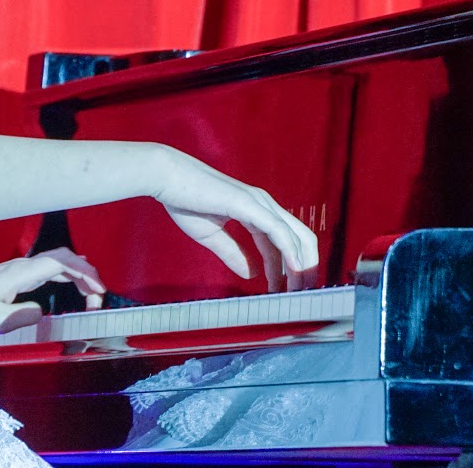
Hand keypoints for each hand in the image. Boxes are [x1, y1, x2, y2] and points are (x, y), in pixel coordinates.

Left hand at [0, 248, 104, 335]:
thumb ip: (23, 316)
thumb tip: (43, 312)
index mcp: (19, 273)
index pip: (61, 263)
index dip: (84, 274)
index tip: (99, 291)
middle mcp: (21, 267)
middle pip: (63, 259)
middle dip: (86, 273)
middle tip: (99, 296)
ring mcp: (16, 271)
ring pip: (56, 263)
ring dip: (77, 276)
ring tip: (91, 295)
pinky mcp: (12, 278)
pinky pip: (46, 271)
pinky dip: (64, 277)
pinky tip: (69, 287)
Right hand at [151, 147, 318, 291]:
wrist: (167, 179)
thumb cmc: (184, 201)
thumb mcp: (211, 236)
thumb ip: (233, 253)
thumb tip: (252, 275)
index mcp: (255, 210)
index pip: (283, 241)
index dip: (287, 268)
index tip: (285, 290)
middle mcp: (263, 205)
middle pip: (300, 237)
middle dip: (305, 266)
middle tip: (300, 294)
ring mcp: (259, 203)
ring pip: (295, 236)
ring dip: (300, 265)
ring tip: (299, 290)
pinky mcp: (250, 204)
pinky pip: (278, 231)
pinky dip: (289, 252)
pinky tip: (294, 270)